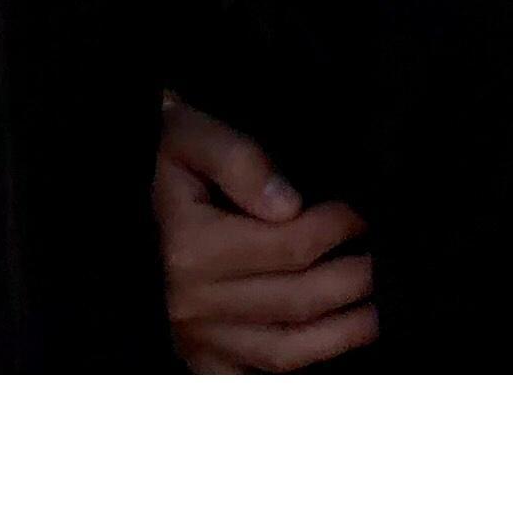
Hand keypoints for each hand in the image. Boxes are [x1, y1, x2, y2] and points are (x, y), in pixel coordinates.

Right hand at [153, 92, 377, 371]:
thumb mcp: (191, 136)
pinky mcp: (203, 360)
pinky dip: (305, 366)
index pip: (290, 246)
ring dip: (344, 333)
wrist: (126, 190)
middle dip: (355, 280)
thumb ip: (238, 160)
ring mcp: (197, 339)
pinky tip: (336, 342)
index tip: (366, 213)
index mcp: (191, 248)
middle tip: (386, 259)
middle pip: (298, 300)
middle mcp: (192, 303)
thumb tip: (287, 205)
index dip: (340, 229)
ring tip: (378, 308)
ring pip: (287, 351)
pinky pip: (262, 376)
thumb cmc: (171, 159)